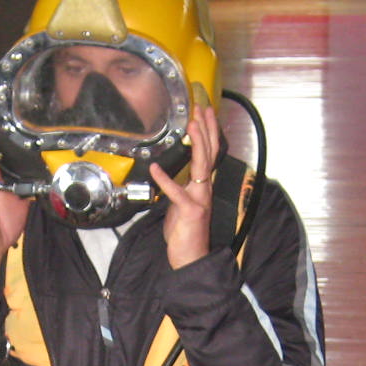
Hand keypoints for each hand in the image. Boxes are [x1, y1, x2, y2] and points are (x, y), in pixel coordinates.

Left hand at [151, 104, 219, 270]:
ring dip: (198, 143)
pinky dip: (166, 180)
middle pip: (210, 153)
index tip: (204, 113)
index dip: (208, 132)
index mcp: (202, 186)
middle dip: (206, 129)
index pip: (209, 154)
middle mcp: (205, 189)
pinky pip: (177, 193)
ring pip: (202, 165)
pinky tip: (156, 168)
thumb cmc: (185, 233)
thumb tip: (169, 174)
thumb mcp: (180, 204)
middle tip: (202, 108)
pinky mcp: (190, 211)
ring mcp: (200, 199)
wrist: (191, 257)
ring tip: (192, 124)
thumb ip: (178, 188)